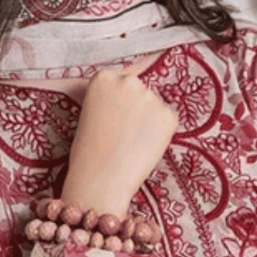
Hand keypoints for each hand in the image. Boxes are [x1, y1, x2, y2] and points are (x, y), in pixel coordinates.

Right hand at [61, 64, 177, 216]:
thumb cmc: (88, 152)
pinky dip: (161, 134)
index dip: (120, 102)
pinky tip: (144, 148)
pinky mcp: (168, 115)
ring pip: (154, 106)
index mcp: (104, 77)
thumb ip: (109, 98)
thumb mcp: (90, 113)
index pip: (121, 81)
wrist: (100, 179)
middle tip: (124, 134)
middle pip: (139, 90)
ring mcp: (151, 96)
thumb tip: (128, 98)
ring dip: (149, 121)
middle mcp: (129, 80)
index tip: (116, 118)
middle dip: (136, 108)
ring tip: (131, 144)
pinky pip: (168, 121)